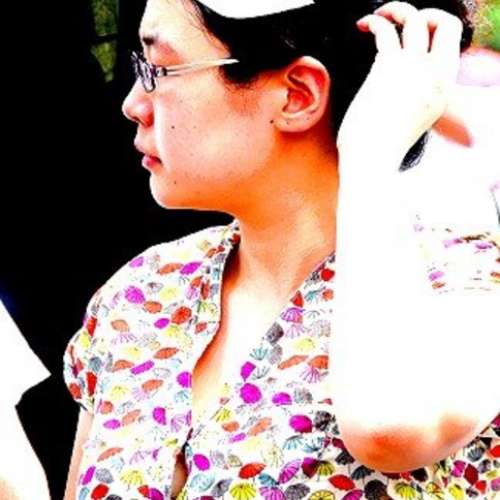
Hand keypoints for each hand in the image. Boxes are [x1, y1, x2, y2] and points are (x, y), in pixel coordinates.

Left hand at [336, 1, 465, 165]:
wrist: (371, 160)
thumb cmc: (383, 146)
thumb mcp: (413, 119)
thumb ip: (416, 95)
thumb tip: (401, 85)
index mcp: (444, 89)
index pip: (452, 45)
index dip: (436, 31)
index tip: (415, 33)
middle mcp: (435, 76)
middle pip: (448, 23)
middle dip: (428, 12)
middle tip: (403, 20)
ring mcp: (413, 70)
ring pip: (416, 18)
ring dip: (396, 9)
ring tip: (379, 17)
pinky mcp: (387, 68)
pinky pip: (386, 30)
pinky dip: (374, 20)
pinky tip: (363, 25)